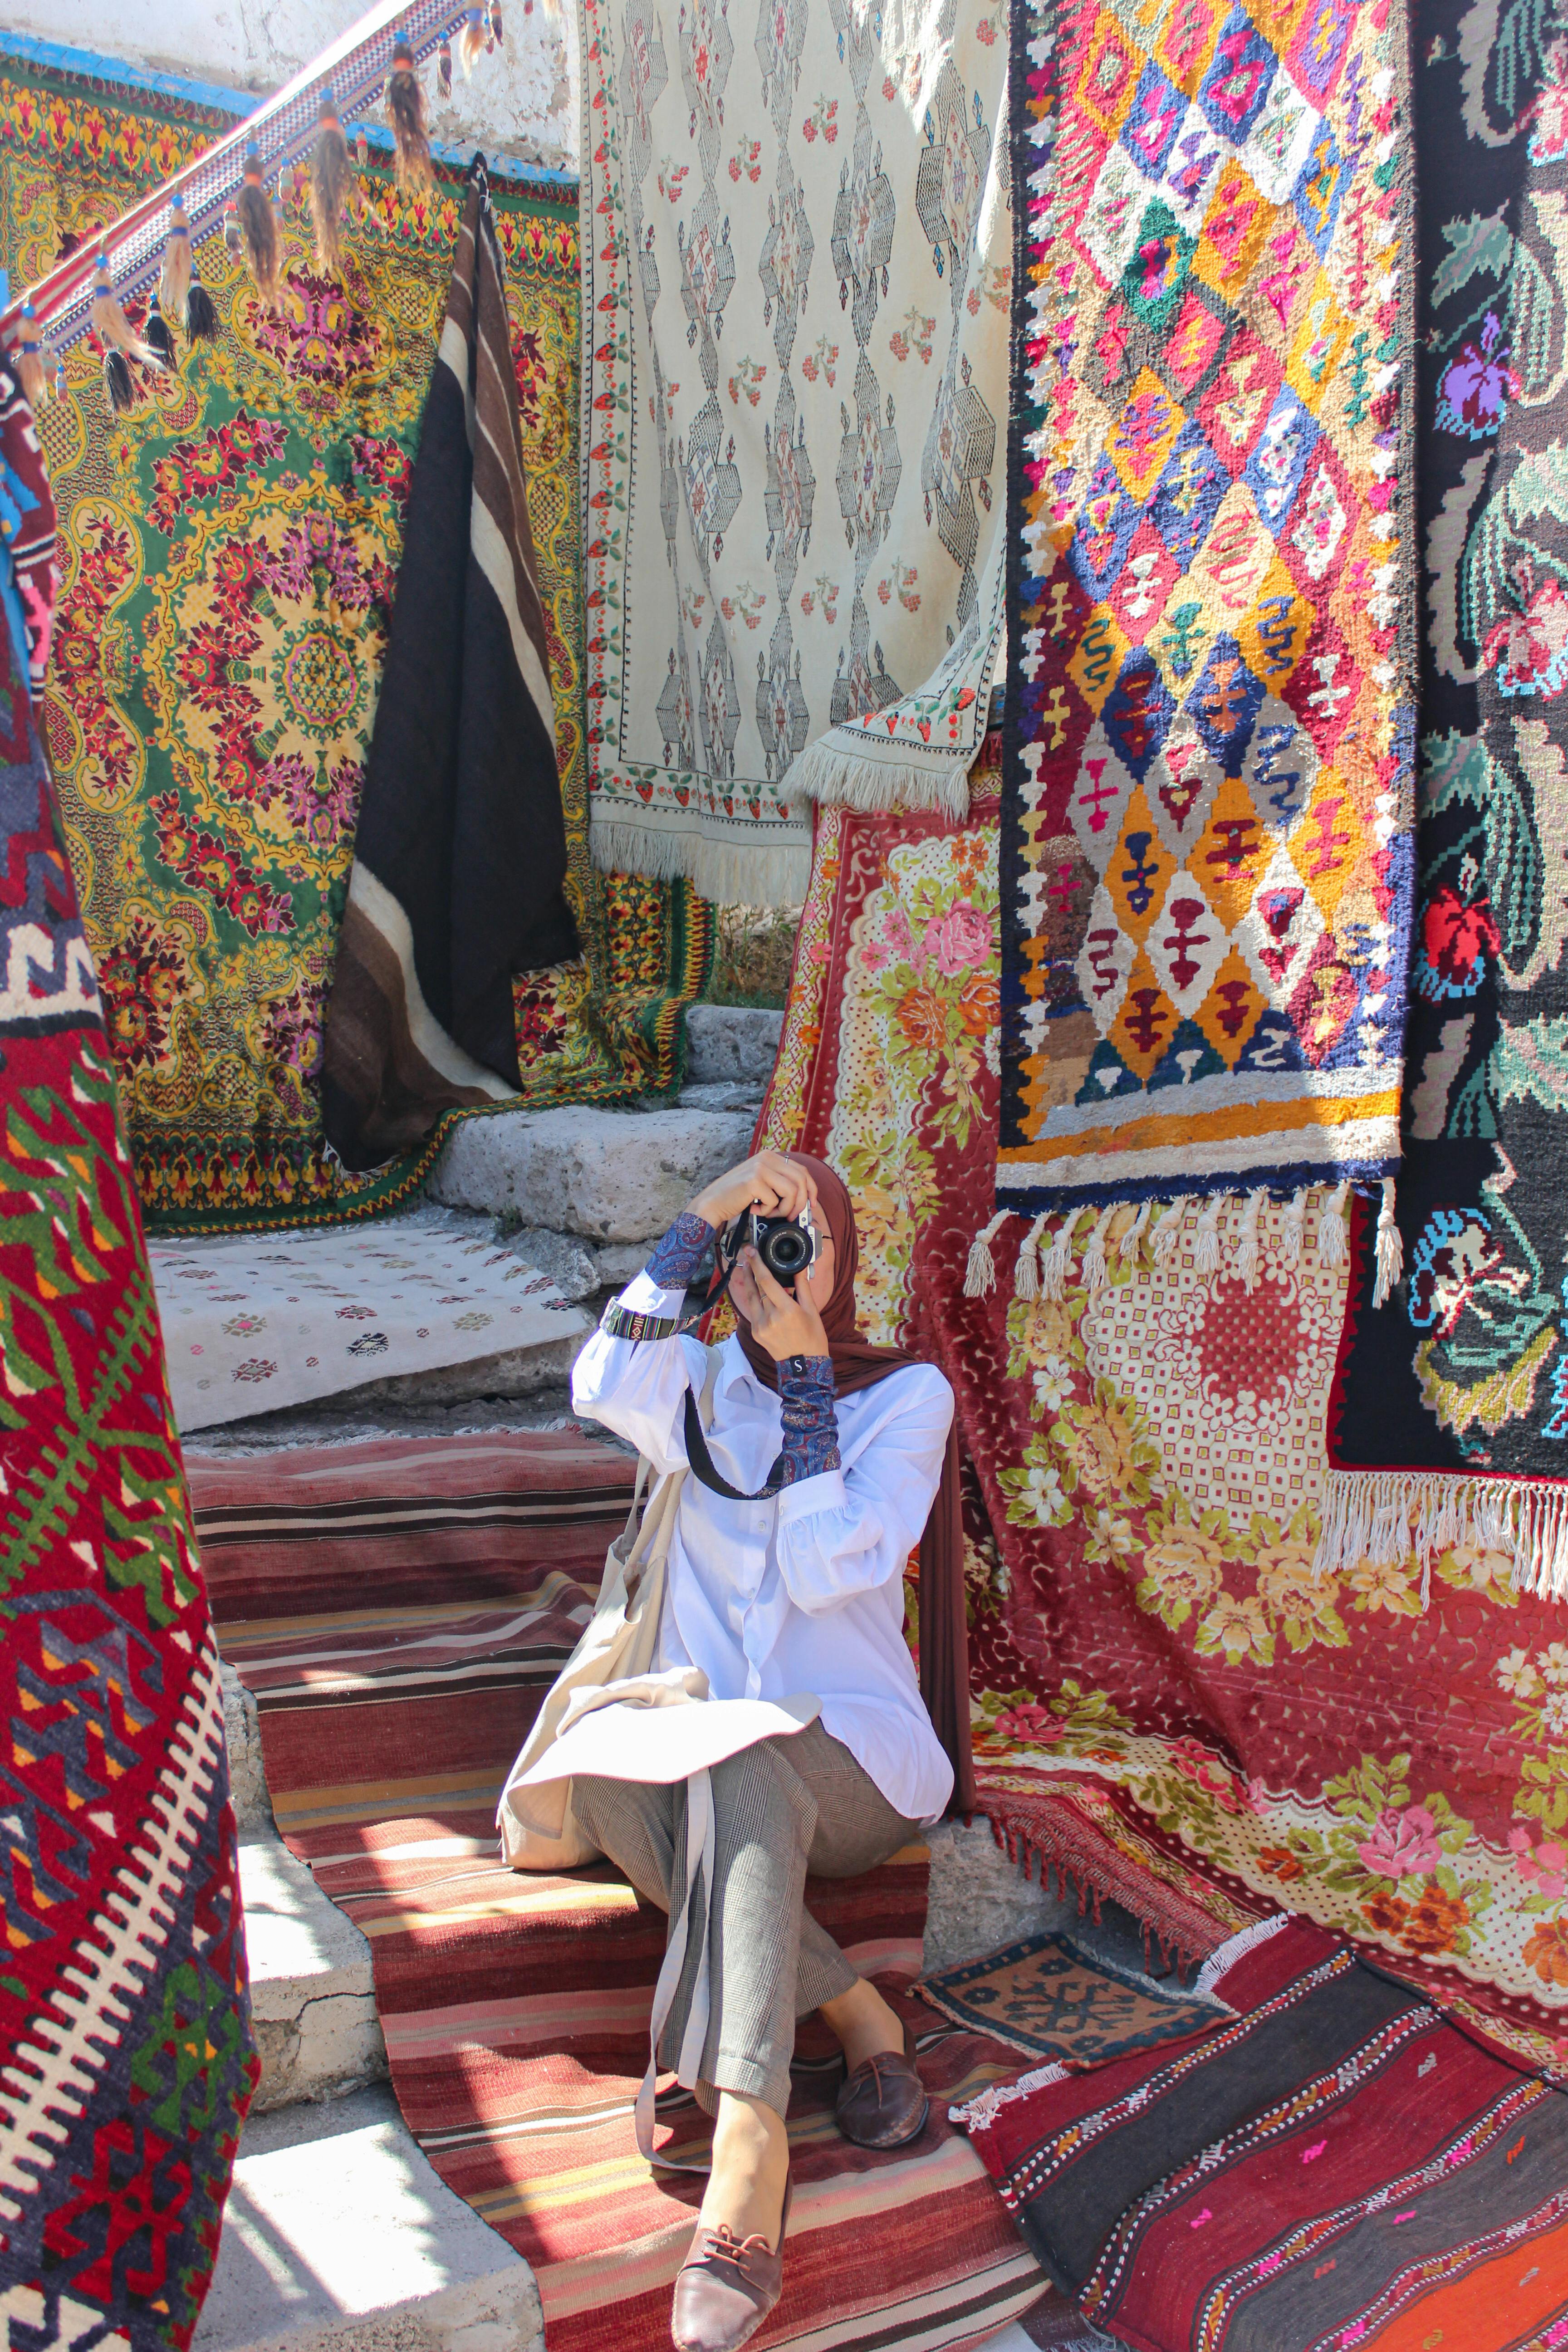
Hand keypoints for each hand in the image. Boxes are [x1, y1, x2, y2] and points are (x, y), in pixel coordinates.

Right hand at [688, 1150, 818, 1233]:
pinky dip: (767, 1211)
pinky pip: (775, 1201)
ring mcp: (760, 1168)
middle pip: (801, 1180)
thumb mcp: (762, 1183)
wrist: (712, 1203)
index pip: (802, 1170)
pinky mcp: (754, 1181)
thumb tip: (806, 1198)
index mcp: (770, 1156)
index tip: (811, 1205)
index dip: (812, 1189)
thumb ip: (780, 1182)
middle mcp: (766, 1158)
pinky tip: (755, 1209)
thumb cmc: (736, 1197)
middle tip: (790, 1216)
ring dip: (784, 1209)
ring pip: (792, 1192)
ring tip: (769, 1213)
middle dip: (800, 1203)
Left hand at [730, 1247, 828, 1361]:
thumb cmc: (812, 1337)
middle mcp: (770, 1317)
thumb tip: (800, 1267)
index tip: (751, 1251)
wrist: (804, 1366)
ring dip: (748, 1282)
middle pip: (755, 1288)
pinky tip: (755, 1291)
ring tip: (747, 1268)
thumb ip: (803, 1287)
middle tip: (748, 1254)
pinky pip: (752, 1311)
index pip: (766, 1281)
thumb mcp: (811, 1310)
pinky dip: (753, 1299)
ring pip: (751, 1299)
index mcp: (786, 1310)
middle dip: (750, 1269)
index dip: (757, 1264)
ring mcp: (760, 1326)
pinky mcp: (756, 1333)